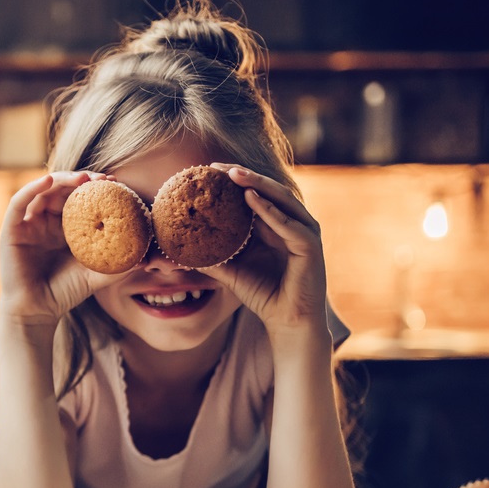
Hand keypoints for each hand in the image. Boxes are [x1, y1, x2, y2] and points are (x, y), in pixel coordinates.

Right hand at [0, 171, 126, 323]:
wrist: (37, 311)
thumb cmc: (65, 292)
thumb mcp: (96, 274)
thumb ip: (119, 264)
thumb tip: (147, 256)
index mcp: (63, 227)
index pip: (79, 198)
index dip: (95, 188)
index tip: (116, 183)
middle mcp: (44, 221)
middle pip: (61, 189)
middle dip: (82, 180)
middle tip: (103, 178)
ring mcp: (27, 224)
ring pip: (42, 190)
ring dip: (62, 179)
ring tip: (82, 178)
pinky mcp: (10, 229)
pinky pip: (19, 202)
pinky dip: (32, 187)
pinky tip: (49, 180)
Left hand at [200, 164, 327, 338]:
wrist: (286, 322)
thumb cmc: (263, 294)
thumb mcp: (230, 272)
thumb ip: (211, 258)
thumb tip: (178, 252)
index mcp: (275, 224)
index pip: (256, 193)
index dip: (235, 180)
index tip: (207, 170)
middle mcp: (292, 223)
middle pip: (268, 190)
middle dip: (244, 175)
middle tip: (217, 166)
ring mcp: (304, 233)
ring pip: (281, 199)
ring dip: (258, 184)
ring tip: (233, 174)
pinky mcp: (310, 247)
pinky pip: (290, 224)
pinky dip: (270, 211)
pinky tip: (251, 199)